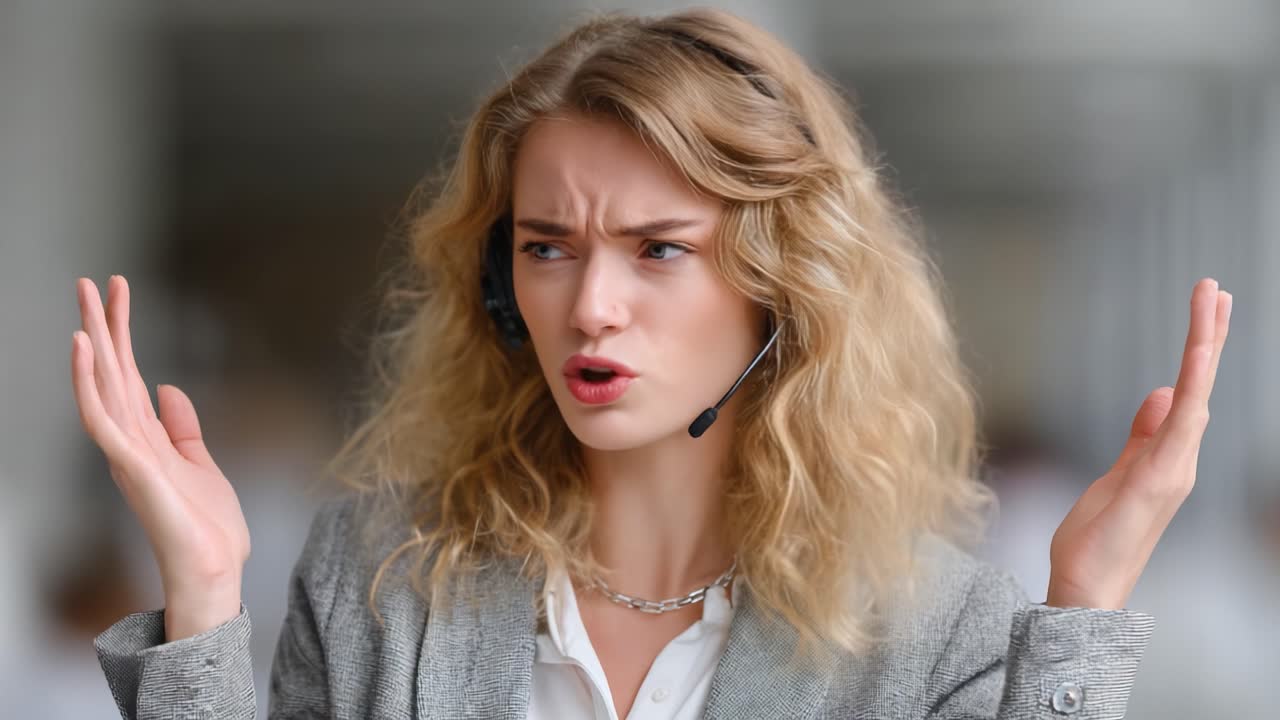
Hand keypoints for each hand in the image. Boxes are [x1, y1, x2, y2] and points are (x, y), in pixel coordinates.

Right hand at [71, 275, 250, 638]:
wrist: (215, 569)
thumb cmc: (206, 527)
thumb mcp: (200, 462)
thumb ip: (182, 427)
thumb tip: (167, 389)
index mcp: (146, 437)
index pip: (128, 373)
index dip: (122, 333)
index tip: (119, 291)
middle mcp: (129, 440)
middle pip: (109, 371)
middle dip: (100, 326)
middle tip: (88, 280)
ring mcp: (126, 452)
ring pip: (100, 386)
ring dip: (91, 344)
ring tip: (84, 303)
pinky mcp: (131, 466)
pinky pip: (100, 418)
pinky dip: (87, 383)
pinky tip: (83, 351)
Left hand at [1045, 277, 1231, 609]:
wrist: (1087, 587)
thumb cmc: (1098, 538)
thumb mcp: (1119, 473)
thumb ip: (1142, 436)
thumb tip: (1163, 394)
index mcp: (1169, 456)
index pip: (1191, 391)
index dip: (1200, 349)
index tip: (1207, 307)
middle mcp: (1180, 460)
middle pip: (1202, 386)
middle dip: (1210, 336)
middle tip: (1216, 288)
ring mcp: (1173, 471)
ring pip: (1198, 397)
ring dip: (1203, 350)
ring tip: (1212, 305)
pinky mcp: (1156, 482)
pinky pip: (1179, 429)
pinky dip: (1190, 393)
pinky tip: (1193, 364)